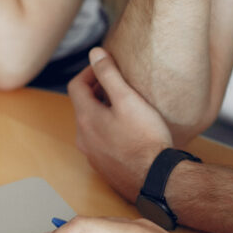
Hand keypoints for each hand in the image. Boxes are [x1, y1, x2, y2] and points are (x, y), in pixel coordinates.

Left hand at [68, 48, 173, 201]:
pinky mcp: (105, 167)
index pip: (76, 86)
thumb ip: (109, 74)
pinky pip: (101, 142)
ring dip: (103, 111)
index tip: (108, 66)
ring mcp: (93, 155)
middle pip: (83, 106)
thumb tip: (95, 53)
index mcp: (86, 119)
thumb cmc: (145, 139)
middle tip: (119, 84)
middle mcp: (84, 138)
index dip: (90, 71)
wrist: (156, 180)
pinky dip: (109, 130)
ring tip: (126, 106)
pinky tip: (129, 131)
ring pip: (92, 125)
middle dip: (98, 91)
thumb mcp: (128, 99)